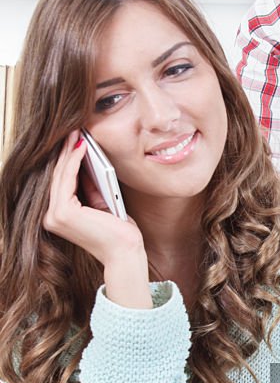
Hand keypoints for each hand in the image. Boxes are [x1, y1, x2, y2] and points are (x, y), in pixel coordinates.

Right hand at [43, 129, 144, 266]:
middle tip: (73, 129)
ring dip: (68, 152)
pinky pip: (67, 180)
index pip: (62, 182)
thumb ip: (90, 188)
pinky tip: (81, 147)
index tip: (74, 139)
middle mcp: (51, 218)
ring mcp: (54, 217)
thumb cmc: (118, 232)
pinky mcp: (63, 213)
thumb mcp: (102, 204)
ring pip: (61, 176)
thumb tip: (86, 164)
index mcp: (59, 217)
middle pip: (58, 176)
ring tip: (76, 132)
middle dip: (65, 151)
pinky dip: (73, 161)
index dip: (66, 159)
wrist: (125, 252)